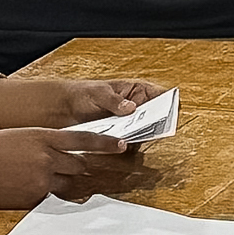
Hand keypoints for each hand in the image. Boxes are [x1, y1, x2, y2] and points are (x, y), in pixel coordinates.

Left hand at [0, 76, 166, 129]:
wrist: (63, 109)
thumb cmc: (81, 94)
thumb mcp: (97, 93)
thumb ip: (114, 101)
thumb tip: (130, 108)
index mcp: (137, 89)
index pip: (162, 94)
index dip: (170, 103)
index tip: (170, 112)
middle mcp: (137, 106)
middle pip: (156, 115)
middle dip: (156, 122)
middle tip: (153, 128)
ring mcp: (129, 122)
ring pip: (144, 131)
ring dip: (141, 135)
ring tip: (134, 136)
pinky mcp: (119, 136)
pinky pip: (130, 142)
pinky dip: (128, 144)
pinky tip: (122, 144)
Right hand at [0, 128, 139, 208]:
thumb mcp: (19, 136)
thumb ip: (42, 142)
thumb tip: (57, 150)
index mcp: (43, 137)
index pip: (83, 140)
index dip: (105, 144)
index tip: (122, 145)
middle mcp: (47, 158)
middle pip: (78, 165)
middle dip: (77, 167)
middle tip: (71, 167)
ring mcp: (41, 180)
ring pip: (66, 183)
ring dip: (61, 181)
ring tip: (41, 178)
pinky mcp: (33, 198)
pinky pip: (49, 197)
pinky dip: (43, 193)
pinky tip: (24, 188)